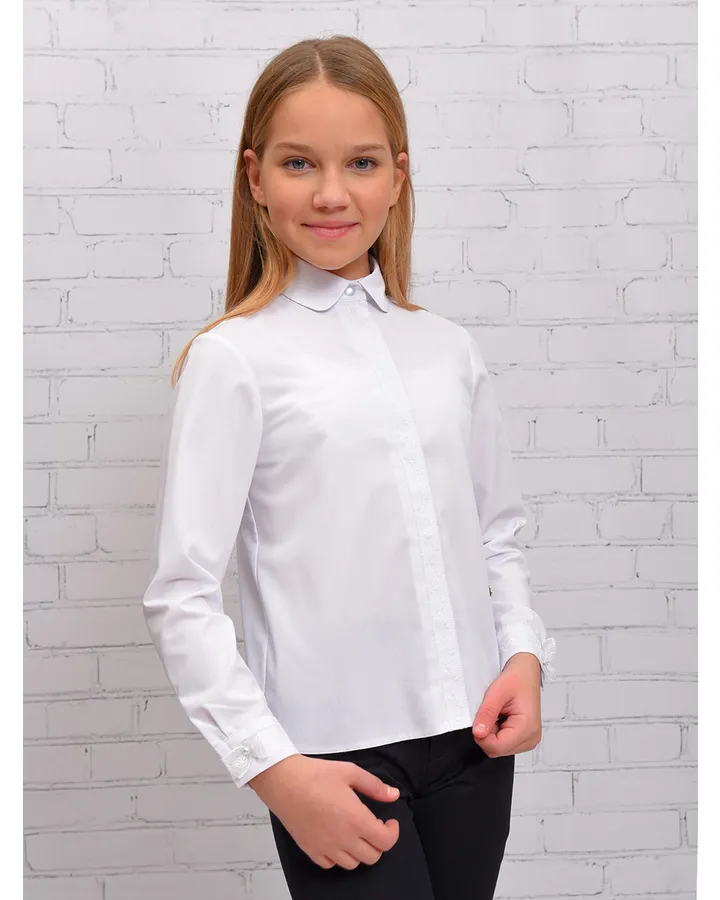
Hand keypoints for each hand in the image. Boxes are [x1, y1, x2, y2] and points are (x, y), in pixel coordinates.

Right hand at [249, 754, 400, 869]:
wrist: (284, 782)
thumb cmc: (315, 775)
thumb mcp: (350, 772)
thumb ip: (375, 786)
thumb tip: (393, 795)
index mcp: (356, 820)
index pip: (386, 841)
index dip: (393, 833)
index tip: (389, 822)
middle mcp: (343, 839)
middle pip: (372, 856)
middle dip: (379, 842)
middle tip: (373, 826)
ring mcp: (326, 848)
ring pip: (353, 864)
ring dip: (360, 851)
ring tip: (356, 832)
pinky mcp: (311, 850)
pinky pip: (331, 864)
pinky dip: (338, 856)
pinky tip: (337, 839)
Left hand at [471, 652, 542, 757]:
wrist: (526, 672)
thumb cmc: (517, 679)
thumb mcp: (496, 692)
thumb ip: (486, 714)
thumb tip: (478, 733)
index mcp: (527, 728)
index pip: (497, 747)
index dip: (482, 736)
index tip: (479, 720)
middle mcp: (531, 738)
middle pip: (497, 750)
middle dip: (486, 733)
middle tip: (491, 713)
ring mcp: (529, 740)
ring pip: (499, 748)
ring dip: (492, 733)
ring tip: (498, 714)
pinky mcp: (524, 738)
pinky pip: (504, 743)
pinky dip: (497, 732)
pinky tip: (502, 718)